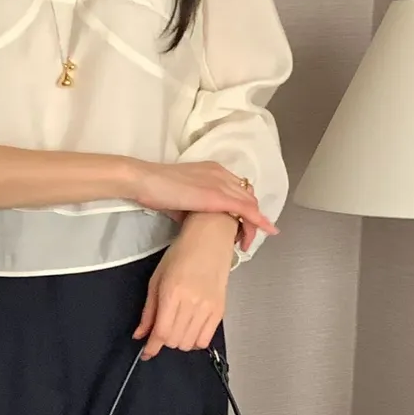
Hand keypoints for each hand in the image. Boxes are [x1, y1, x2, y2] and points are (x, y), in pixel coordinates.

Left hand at [133, 213, 236, 360]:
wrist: (210, 240)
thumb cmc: (181, 254)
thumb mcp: (157, 279)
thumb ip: (148, 311)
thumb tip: (140, 335)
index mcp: (172, 293)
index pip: (161, 332)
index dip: (152, 347)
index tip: (146, 353)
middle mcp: (192, 302)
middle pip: (174, 341)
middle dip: (164, 341)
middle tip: (161, 330)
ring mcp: (208, 307)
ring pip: (189, 343)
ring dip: (178, 342)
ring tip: (176, 327)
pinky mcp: (220, 310)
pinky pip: (206, 339)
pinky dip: (194, 341)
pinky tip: (190, 330)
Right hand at [134, 159, 276, 238]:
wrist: (145, 181)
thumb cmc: (155, 190)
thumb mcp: (179, 200)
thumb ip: (191, 209)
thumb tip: (193, 221)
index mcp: (212, 171)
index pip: (237, 189)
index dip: (242, 208)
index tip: (238, 225)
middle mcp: (221, 174)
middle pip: (247, 197)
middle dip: (250, 218)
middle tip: (243, 238)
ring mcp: (222, 184)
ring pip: (250, 204)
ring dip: (254, 225)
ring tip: (247, 242)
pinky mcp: (220, 196)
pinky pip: (247, 210)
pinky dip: (259, 222)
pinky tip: (268, 231)